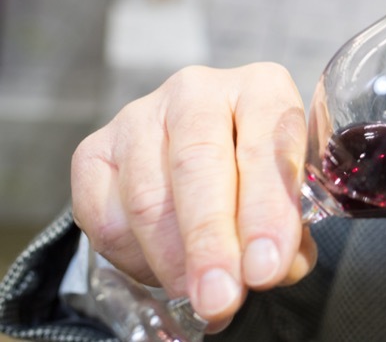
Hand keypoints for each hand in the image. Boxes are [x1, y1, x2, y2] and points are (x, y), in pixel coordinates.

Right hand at [71, 63, 317, 326]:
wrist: (204, 159)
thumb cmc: (259, 174)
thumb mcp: (289, 193)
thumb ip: (289, 230)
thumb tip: (272, 268)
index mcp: (262, 88)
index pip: (268, 142)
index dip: (267, 211)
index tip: (266, 268)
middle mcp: (198, 91)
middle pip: (198, 165)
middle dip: (211, 243)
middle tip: (221, 298)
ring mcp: (140, 116)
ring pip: (149, 198)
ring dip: (174, 261)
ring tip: (200, 296)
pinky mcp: (95, 150)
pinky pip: (105, 217)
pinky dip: (136, 258)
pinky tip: (164, 270)